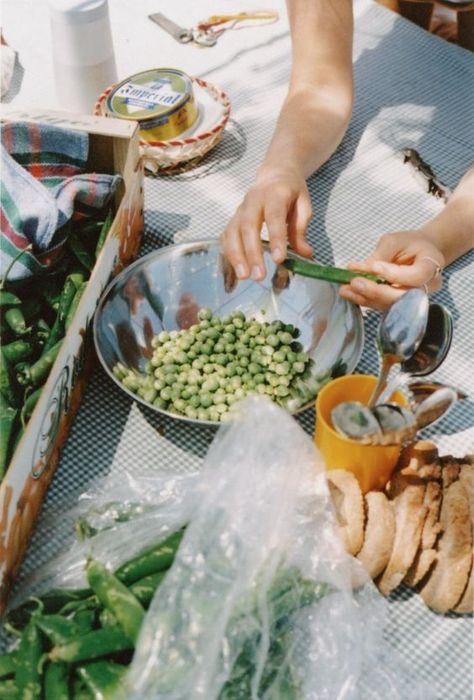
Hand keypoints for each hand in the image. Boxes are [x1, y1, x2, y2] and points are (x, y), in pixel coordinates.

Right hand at [221, 166, 312, 280]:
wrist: (275, 174)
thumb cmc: (291, 192)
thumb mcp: (303, 205)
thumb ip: (301, 229)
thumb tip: (306, 254)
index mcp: (275, 194)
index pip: (274, 217)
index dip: (276, 238)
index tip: (279, 259)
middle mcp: (253, 200)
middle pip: (248, 226)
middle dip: (252, 253)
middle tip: (259, 275)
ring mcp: (240, 209)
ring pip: (233, 232)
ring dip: (237, 256)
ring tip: (245, 276)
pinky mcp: (233, 218)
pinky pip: (227, 236)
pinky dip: (229, 253)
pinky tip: (236, 269)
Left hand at [339, 230, 444, 310]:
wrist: (419, 252)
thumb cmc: (410, 243)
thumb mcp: (396, 240)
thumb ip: (382, 254)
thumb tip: (362, 269)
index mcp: (432, 266)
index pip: (415, 276)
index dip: (393, 274)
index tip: (372, 266)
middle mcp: (427, 287)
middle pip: (403, 296)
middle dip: (376, 291)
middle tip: (354, 283)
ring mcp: (414, 299)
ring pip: (391, 304)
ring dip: (366, 298)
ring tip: (345, 289)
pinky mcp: (400, 304)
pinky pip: (383, 305)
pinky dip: (365, 300)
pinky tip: (349, 294)